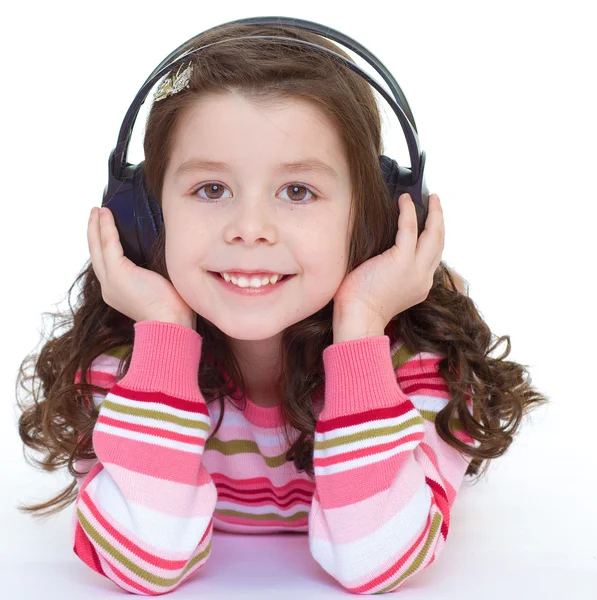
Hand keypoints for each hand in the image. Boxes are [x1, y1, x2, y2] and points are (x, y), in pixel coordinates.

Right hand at [87, 206, 195, 327]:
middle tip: (95, 214)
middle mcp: (109, 287)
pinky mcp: (117, 273)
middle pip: (96, 254)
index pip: (107, 265)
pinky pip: (108, 244)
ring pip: (98, 247)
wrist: (170, 325)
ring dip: (96, 226)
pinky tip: (105, 214)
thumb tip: (163, 260)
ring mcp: (110, 280)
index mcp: (118, 292)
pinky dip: (106, 227)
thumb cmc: (173, 311)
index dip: (104, 246)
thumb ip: (153, 275)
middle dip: (94, 233)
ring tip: (98, 210)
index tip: (105, 231)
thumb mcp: (159, 289)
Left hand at [332, 193, 444, 329]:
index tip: (429, 223)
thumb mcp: (383, 288)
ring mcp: (415, 270)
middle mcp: (423, 278)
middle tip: (436, 203)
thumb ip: (390, 271)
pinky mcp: (401, 261)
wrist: (357, 319)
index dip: (433, 237)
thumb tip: (381, 252)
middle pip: (439, 243)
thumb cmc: (360, 306)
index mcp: (419, 286)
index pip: (432, 257)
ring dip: (434, 213)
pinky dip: (408, 212)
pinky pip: (409, 229)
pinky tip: (404, 200)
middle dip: (440, 221)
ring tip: (431, 198)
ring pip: (433, 235)